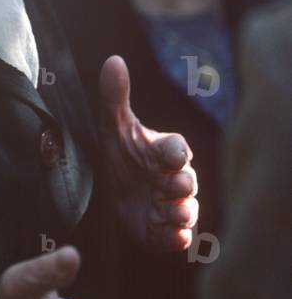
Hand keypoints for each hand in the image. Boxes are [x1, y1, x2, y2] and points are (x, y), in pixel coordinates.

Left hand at [98, 55, 197, 250]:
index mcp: (165, 151)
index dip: (175, 153)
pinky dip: (175, 238)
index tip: (170, 156)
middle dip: (180, 184)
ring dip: (180, 212)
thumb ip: (115, 96)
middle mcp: (174, 178)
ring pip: (186, 210)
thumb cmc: (120, 152)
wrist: (112, 188)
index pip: (177, 149)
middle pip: (186, 182)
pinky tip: (174, 238)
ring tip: (172, 212)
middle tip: (170, 186)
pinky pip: (175, 237)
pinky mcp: (162, 230)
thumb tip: (113, 60)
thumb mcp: (113, 125)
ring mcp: (170, 205)